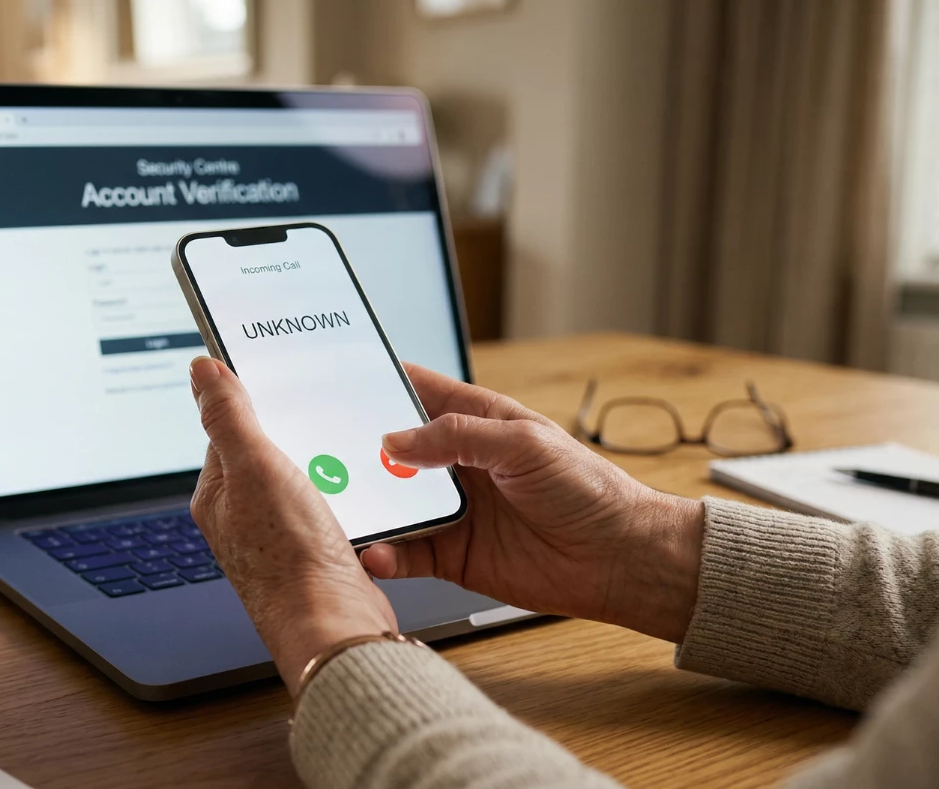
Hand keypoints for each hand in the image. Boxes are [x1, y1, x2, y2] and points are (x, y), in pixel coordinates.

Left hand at [188, 356, 395, 689]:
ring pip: (305, 479)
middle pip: (270, 453)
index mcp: (216, 494)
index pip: (230, 429)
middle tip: (326, 420)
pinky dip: (346, 495)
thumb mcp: (256, 467)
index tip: (284, 381)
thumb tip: (201, 369)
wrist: (334, 625)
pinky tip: (363, 493)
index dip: (258, 402)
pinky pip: (330, 507)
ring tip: (347, 460)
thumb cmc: (290, 557)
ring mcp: (278, 537)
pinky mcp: (313, 553)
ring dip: (328, 465)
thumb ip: (229, 416)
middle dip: (301, 435)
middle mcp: (242, 517)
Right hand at [363, 364, 705, 643]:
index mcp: (475, 421)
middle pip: (390, 451)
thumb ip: (459, 437)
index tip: (336, 379)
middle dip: (355, 451)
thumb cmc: (588, 489)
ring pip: (390, 504)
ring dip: (365, 506)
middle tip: (320, 454)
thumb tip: (397, 440)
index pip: (415, 391)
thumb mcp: (524, 444)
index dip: (377, 382)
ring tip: (337, 508)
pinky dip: (384, 554)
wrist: (618, 559)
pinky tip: (374, 553)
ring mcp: (452, 510)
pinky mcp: (452, 555)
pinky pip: (405, 553)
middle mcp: (457, 463)